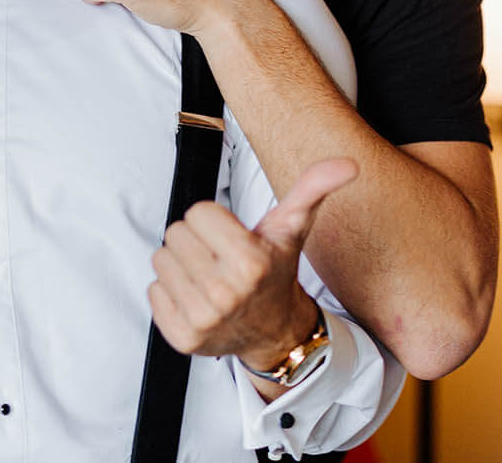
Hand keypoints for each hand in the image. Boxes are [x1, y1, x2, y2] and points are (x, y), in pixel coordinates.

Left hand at [148, 158, 357, 370]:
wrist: (275, 332)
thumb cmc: (276, 273)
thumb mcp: (292, 228)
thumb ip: (313, 188)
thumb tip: (348, 164)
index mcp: (250, 262)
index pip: (196, 212)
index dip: (214, 221)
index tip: (232, 238)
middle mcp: (225, 293)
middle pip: (175, 234)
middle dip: (196, 242)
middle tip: (219, 259)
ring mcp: (202, 319)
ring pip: (161, 260)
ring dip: (181, 266)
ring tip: (208, 277)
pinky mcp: (183, 337)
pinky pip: (152, 291)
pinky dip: (170, 293)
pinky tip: (197, 299)